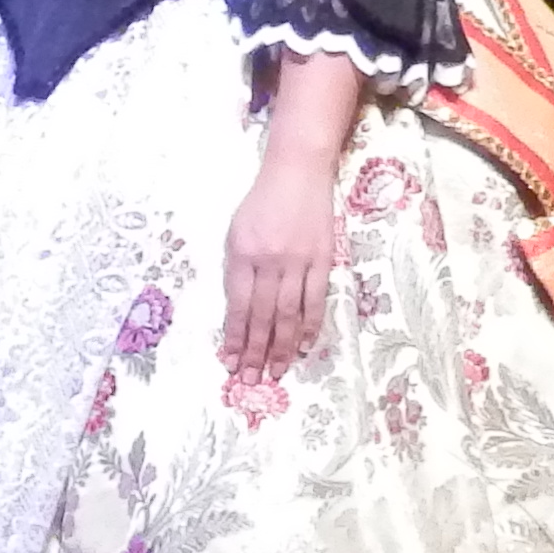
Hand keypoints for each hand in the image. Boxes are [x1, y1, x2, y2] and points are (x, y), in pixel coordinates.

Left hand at [222, 159, 336, 380]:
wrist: (297, 172)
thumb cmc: (261, 203)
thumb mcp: (236, 232)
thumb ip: (237, 269)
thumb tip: (239, 311)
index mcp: (242, 254)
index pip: (238, 305)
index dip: (235, 336)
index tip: (230, 361)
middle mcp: (269, 260)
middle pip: (262, 315)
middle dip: (255, 351)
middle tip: (251, 380)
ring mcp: (299, 261)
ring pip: (289, 313)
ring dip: (282, 346)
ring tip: (276, 371)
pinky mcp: (323, 260)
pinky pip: (316, 300)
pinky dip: (309, 325)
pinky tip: (303, 346)